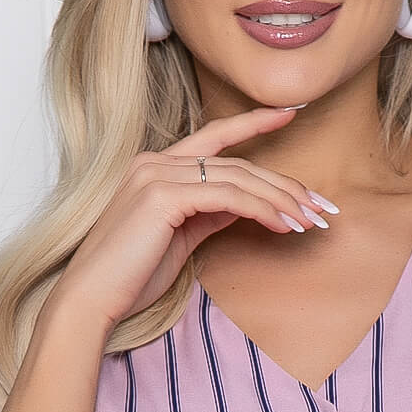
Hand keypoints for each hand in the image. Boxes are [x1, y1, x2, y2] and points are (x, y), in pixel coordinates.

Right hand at [56, 104, 331, 327]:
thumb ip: (209, 213)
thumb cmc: (130, 276)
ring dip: (281, 199)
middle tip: (320, 206)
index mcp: (155, 166)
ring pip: (237, 177)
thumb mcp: (179, 238)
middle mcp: (154, 161)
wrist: (91, 297)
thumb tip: (246, 204)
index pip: (214, 138)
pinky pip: (228, 196)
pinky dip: (262, 210)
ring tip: (310, 220)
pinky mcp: (163, 195)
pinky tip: (284, 226)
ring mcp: (157, 174)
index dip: (253, 123)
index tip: (290, 115)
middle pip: (236, 162)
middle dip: (284, 183)